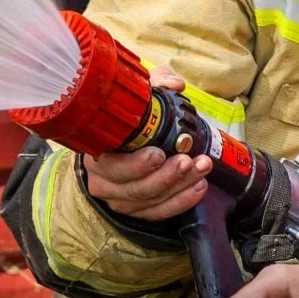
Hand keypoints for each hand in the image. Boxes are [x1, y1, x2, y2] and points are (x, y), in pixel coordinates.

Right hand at [82, 66, 212, 220]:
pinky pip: (159, 213)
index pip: (111, 165)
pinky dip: (181, 201)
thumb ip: (155, 86)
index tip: (159, 153)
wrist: (119, 150)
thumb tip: (174, 84)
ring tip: (201, 168)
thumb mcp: (138, 99)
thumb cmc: (129, 124)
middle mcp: (104, 181)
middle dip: (167, 175)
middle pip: (136, 186)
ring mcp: (120, 199)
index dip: (136, 164)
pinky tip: (198, 187)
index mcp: (98, 154)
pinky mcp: (137, 212)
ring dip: (180, 185)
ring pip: (150, 200)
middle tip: (188, 160)